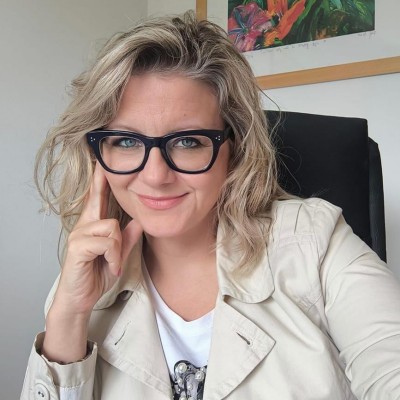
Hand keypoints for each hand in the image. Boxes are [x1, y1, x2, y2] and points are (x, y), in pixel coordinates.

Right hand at [42, 163, 141, 362]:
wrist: (80, 298)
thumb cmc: (96, 275)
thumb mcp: (117, 256)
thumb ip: (126, 239)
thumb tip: (138, 223)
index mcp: (92, 226)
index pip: (96, 199)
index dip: (98, 181)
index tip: (100, 163)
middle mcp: (83, 226)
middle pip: (98, 202)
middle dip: (101, 186)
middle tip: (102, 171)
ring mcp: (79, 235)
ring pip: (111, 227)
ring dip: (118, 249)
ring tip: (113, 263)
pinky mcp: (78, 247)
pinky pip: (107, 243)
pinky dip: (114, 257)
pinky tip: (111, 267)